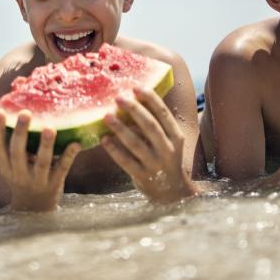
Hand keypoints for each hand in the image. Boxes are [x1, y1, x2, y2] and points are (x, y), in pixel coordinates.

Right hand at [0, 110, 80, 211]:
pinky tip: (75, 143)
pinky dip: (69, 156)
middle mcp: (19, 175)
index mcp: (6, 167)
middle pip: (18, 153)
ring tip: (50, 128)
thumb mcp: (12, 166)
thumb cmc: (23, 177)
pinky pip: (62, 169)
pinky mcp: (54, 185)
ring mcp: (37, 181)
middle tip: (26, 113)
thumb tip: (16, 110)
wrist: (34, 209)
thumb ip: (14, 145)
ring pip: (41, 162)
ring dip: (46, 145)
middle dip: (21, 133)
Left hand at [100, 87, 197, 202]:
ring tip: (106, 116)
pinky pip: (126, 161)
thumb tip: (132, 101)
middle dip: (134, 110)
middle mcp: (168, 150)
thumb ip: (156, 125)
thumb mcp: (169, 142)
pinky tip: (103, 139)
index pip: (164, 114)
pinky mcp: (143, 176)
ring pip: (136, 144)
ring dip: (120, 128)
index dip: (150, 99)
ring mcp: (155, 164)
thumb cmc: (165, 159)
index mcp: (176, 137)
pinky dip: (114, 150)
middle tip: (118, 97)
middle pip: (150, 126)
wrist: (172, 192)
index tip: (136, 86)